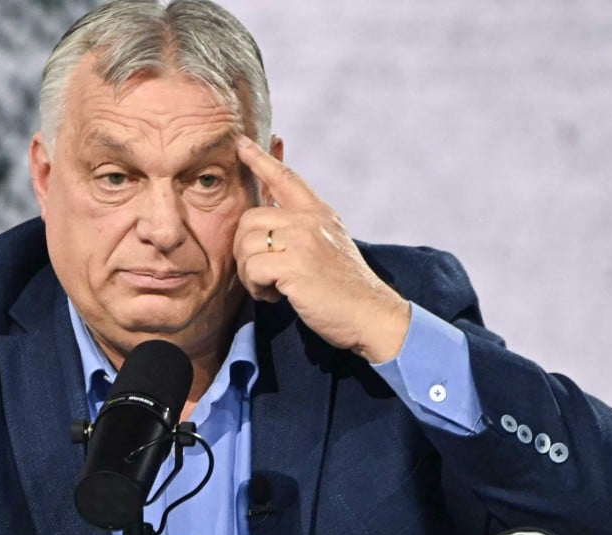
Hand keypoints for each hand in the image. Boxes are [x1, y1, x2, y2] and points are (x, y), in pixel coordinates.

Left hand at [234, 135, 410, 362]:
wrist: (371, 314)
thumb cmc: (345, 288)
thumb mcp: (329, 243)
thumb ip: (303, 226)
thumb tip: (273, 213)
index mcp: (319, 212)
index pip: (284, 177)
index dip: (260, 158)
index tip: (241, 143)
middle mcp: (310, 220)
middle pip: (249, 218)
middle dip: (244, 249)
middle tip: (262, 273)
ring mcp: (303, 241)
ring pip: (246, 245)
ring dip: (249, 273)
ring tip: (271, 288)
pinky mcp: (294, 266)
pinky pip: (252, 268)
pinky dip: (256, 288)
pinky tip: (275, 296)